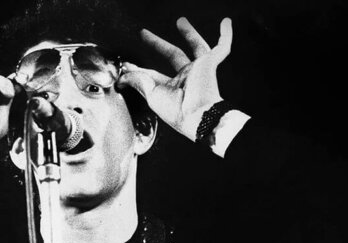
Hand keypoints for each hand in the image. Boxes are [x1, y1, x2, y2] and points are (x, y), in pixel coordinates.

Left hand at [118, 17, 232, 141]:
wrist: (199, 115)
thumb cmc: (178, 111)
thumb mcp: (151, 95)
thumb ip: (137, 82)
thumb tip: (122, 77)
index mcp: (171, 88)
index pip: (152, 74)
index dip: (139, 68)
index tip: (128, 65)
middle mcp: (186, 77)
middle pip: (171, 55)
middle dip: (157, 44)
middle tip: (144, 33)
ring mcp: (199, 70)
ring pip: (196, 47)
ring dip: (190, 33)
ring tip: (181, 21)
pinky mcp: (210, 64)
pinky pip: (222, 47)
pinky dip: (225, 35)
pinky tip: (226, 22)